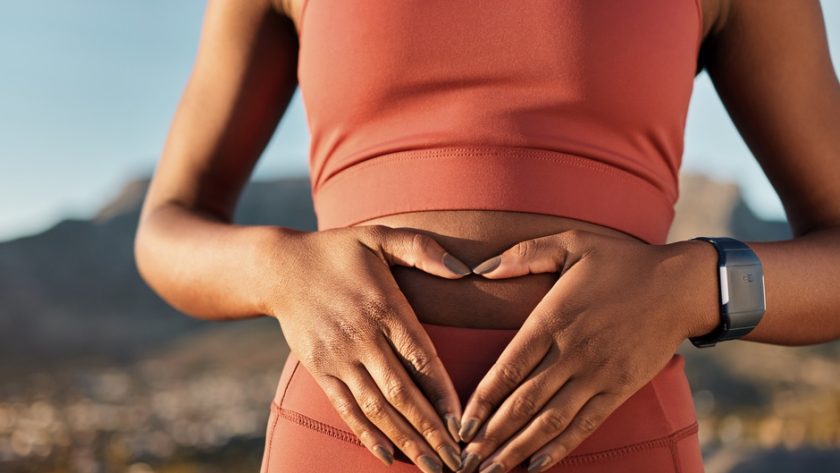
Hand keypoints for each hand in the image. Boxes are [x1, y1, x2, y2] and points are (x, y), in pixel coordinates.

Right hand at [262, 224, 472, 472]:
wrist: (278, 268)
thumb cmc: (338, 250)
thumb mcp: (379, 236)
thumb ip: (422, 249)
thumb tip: (464, 269)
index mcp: (384, 306)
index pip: (421, 357)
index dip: (444, 393)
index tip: (466, 423)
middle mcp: (362, 337)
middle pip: (402, 393)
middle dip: (432, 431)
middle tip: (459, 462)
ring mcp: (338, 357)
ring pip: (376, 408)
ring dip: (406, 441)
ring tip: (432, 468)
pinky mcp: (320, 370)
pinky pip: (346, 408)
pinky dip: (367, 435)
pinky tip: (388, 456)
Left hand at [457, 229, 717, 472]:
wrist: (680, 285)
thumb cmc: (621, 260)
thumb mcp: (570, 242)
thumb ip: (522, 255)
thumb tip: (480, 269)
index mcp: (553, 319)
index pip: (509, 367)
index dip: (483, 400)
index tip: (460, 423)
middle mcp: (572, 352)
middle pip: (524, 402)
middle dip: (491, 434)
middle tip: (465, 459)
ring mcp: (597, 374)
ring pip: (550, 420)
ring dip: (518, 449)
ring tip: (490, 471)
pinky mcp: (619, 388)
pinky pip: (585, 424)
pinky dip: (560, 447)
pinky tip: (537, 466)